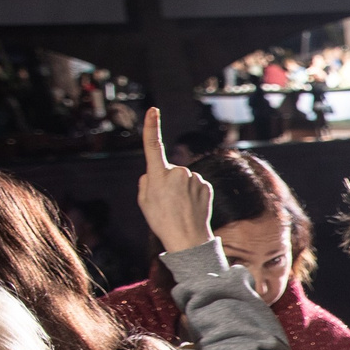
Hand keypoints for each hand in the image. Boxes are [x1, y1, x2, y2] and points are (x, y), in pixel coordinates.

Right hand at [137, 107, 214, 253]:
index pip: (152, 146)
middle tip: (167, 202)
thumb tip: (154, 173)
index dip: (151, 127)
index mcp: (158, 175)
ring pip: (183, 178)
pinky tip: (191, 206)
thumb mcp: (144, 200)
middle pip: (169, 171)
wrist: (188, 238)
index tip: (153, 110)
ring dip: (181, 189)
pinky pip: (195, 185)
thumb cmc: (162, 221)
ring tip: (180, 207)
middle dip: (167, 182)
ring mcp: (194, 178)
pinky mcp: (206, 185)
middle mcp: (177, 173)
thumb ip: (147, 181)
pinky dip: (192, 193)